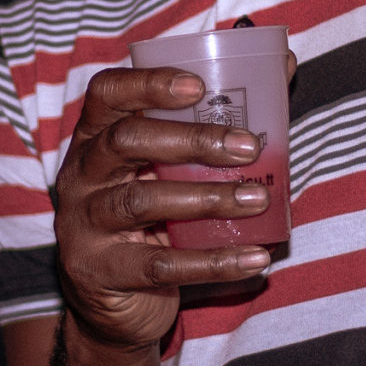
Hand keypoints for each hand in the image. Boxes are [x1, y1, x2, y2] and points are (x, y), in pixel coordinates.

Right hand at [51, 68, 273, 354]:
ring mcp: (84, 225)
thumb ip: (214, 123)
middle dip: (192, 140)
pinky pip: (160, 265)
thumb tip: (284, 63)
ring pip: (141, 202)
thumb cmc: (152, 218)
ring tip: (258, 200)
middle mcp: (81, 175)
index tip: (199, 86)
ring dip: (209, 198)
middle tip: (249, 147)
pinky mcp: (101, 272)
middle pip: (126, 142)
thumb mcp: (170, 169)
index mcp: (95, 137)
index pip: (107, 93)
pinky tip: (256, 257)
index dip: (148, 84)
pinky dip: (214, 261)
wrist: (111, 302)